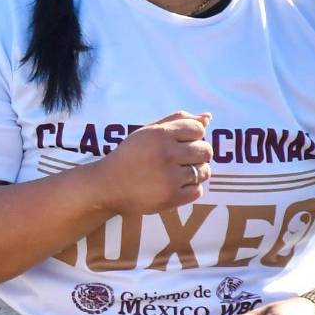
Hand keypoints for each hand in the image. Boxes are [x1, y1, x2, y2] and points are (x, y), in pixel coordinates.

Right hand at [87, 112, 212, 214]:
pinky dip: (189, 189)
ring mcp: (170, 177)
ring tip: (177, 173)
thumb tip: (208, 117)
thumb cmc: (129, 156)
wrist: (106, 185)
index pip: (198, 129)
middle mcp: (167, 154)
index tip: (180, 143)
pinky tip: (174, 186)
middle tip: (181, 159)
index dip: (193, 136)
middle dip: (197, 154)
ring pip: (204, 171)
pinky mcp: (171, 197)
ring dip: (195, 172)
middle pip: (205, 150)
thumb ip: (177, 121)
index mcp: (160, 134)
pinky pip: (197, 191)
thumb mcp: (147, 132)